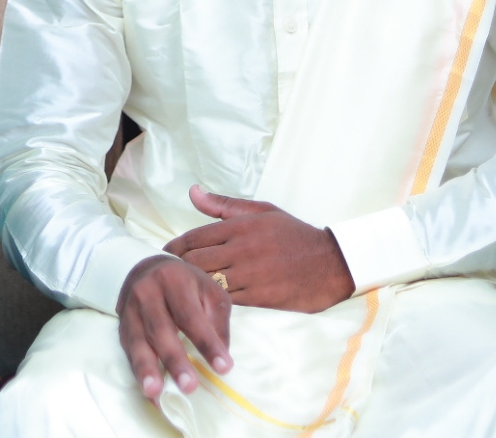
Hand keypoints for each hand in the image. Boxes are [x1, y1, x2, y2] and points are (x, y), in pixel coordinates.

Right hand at [116, 254, 231, 400]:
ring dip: (147, 368)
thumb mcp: (209, 291)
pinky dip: (139, 373)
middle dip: (174, 359)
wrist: (147, 270)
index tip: (223, 367)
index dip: (206, 342)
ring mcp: (131, 311)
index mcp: (173, 279)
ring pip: (138, 342)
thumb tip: (221, 355)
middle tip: (189, 386)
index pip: (190, 315)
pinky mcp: (122, 327)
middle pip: (160, 329)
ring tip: (155, 392)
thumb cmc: (186, 284)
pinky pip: (129, 352)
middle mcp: (147, 292)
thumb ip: (217, 320)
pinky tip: (150, 393)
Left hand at [163, 184, 354, 313]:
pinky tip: (205, 303)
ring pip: (208, 282)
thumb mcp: (262, 211)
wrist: (331, 263)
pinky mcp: (260, 297)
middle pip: (194, 262)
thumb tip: (193, 191)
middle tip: (167, 276)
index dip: (174, 248)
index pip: (194, 237)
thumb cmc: (294, 235)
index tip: (164, 255)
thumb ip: (223, 204)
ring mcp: (251, 274)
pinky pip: (227, 301)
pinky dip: (213, 301)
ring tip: (180, 291)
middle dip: (177, 269)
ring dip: (192, 288)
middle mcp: (242, 249)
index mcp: (240, 226)